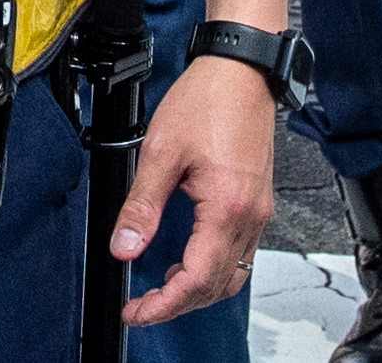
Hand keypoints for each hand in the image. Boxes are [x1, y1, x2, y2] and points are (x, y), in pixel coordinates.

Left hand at [116, 50, 276, 323]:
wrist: (241, 70)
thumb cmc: (207, 100)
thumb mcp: (161, 151)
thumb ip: (142, 205)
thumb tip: (123, 248)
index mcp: (227, 207)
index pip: (196, 279)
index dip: (164, 304)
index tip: (136, 310)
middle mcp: (250, 217)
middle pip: (217, 286)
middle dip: (178, 304)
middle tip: (141, 306)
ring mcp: (258, 211)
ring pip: (233, 275)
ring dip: (197, 290)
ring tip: (160, 288)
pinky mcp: (257, 202)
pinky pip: (240, 253)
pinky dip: (212, 269)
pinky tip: (186, 260)